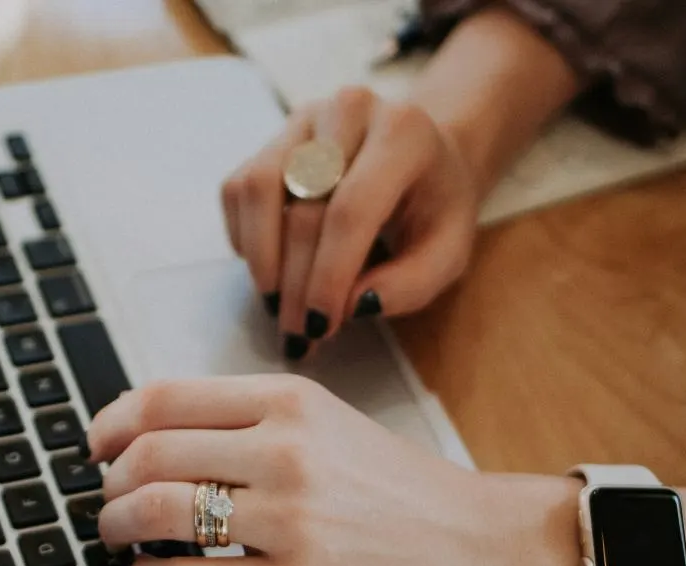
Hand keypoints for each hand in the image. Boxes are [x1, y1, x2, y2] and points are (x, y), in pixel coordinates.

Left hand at [83, 374, 587, 565]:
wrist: (482, 547)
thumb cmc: (404, 490)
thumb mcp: (329, 424)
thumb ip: (250, 421)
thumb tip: (156, 436)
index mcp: (290, 401)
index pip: (165, 397)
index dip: (112, 422)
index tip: (97, 444)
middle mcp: (287, 451)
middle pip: (149, 454)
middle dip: (109, 483)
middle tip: (106, 501)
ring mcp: (292, 520)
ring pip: (159, 513)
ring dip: (118, 527)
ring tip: (119, 539)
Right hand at [220, 87, 479, 359]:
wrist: (422, 155)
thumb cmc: (435, 207)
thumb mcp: (447, 252)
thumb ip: (410, 284)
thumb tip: (353, 305)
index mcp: (403, 133)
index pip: (351, 210)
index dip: (328, 275)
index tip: (320, 326)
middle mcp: (348, 111)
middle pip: (303, 207)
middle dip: (296, 283)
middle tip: (298, 334)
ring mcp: (303, 119)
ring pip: (258, 190)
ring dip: (261, 259)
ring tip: (277, 304)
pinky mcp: (272, 137)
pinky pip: (238, 189)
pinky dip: (245, 237)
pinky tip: (271, 267)